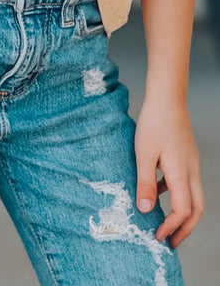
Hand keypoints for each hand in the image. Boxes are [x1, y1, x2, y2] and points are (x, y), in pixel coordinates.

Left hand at [134, 97, 203, 247]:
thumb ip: (145, 182)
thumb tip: (146, 210)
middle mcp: (191, 171)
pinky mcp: (186, 156)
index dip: (172, 227)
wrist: (167, 98)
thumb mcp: (143, 154)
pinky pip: (186, 183)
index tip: (157, 236)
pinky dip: (176, 194)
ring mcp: (191, 163)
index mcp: (181, 173)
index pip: (183, 211)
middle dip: (185, 229)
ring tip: (166, 223)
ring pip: (194, 197)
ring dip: (183, 213)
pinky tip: (158, 191)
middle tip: (171, 242)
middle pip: (196, 209)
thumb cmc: (154, 123)